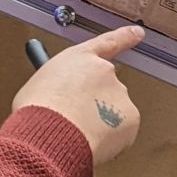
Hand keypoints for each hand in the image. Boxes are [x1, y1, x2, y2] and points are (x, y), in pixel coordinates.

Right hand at [11, 26, 142, 163]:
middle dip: (98, 103)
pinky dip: (111, 141)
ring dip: (102, 124)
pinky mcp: (131, 117)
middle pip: (109, 86)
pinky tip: (91, 143)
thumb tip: (61, 97)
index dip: (125, 36)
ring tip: (78, 134)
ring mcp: (120, 94)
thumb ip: (59, 85)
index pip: (108, 42)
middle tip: (79, 120)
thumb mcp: (39, 86)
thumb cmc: (38, 111)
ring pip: (115, 113)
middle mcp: (104, 71)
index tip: (138, 33)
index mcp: (80, 58)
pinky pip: (122, 133)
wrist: (51, 133)